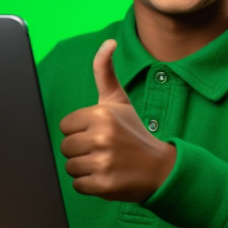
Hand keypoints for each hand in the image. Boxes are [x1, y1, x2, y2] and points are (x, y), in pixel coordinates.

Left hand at [59, 39, 176, 201]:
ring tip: (105, 163)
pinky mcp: (104, 184)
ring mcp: (103, 161)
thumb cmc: (135, 132)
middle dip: (81, 151)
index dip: (79, 131)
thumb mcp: (119, 100)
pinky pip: (78, 185)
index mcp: (101, 114)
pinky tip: (107, 176)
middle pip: (65, 147)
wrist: (161, 168)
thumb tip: (108, 42)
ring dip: (84, 168)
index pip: (66, 126)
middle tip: (103, 150)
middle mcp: (101, 136)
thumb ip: (105, 71)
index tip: (97, 133)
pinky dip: (89, 185)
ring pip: (70, 167)